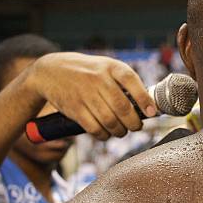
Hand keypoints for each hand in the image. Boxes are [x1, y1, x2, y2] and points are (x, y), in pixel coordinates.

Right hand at [26, 52, 156, 139]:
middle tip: (136, 126)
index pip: (131, 80)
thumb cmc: (88, 72)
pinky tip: (107, 133)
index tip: (152, 113)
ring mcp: (85, 94)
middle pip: (122, 108)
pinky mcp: (74, 108)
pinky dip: (104, 135)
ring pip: (110, 121)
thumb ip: (126, 83)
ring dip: (120, 131)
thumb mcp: (107, 68)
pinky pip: (95, 128)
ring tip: (122, 131)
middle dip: (134, 123)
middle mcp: (98, 78)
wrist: (50, 71)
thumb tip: (150, 106)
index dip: (144, 99)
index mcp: (110, 67)